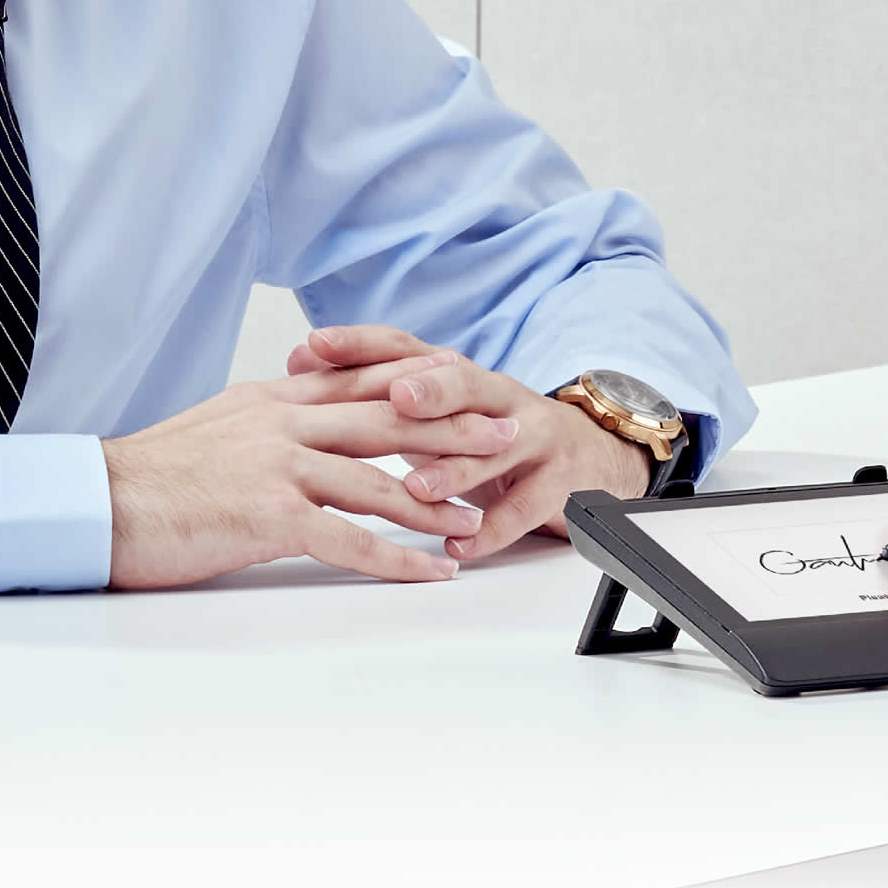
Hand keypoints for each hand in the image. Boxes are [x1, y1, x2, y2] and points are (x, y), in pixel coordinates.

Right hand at [98, 352, 524, 587]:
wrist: (93, 503)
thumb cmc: (144, 480)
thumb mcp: (210, 432)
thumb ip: (260, 427)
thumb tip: (293, 437)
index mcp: (267, 399)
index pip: (358, 382)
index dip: (417, 385)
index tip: (464, 387)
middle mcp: (280, 423)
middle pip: (386, 418)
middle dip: (452, 426)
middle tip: (505, 432)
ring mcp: (276, 465)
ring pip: (379, 478)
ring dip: (438, 501)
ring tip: (482, 517)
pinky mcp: (268, 514)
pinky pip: (349, 538)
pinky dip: (398, 557)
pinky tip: (431, 571)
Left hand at [281, 326, 660, 560]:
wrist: (584, 457)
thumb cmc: (488, 432)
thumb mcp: (434, 406)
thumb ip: (373, 385)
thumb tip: (302, 358)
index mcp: (458, 374)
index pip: (407, 347)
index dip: (363, 344)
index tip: (317, 345)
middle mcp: (497, 396)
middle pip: (465, 384)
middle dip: (432, 389)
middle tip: (397, 397)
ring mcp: (532, 438)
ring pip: (495, 449)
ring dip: (456, 468)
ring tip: (418, 489)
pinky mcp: (557, 483)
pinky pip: (524, 508)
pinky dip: (492, 529)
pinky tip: (461, 544)